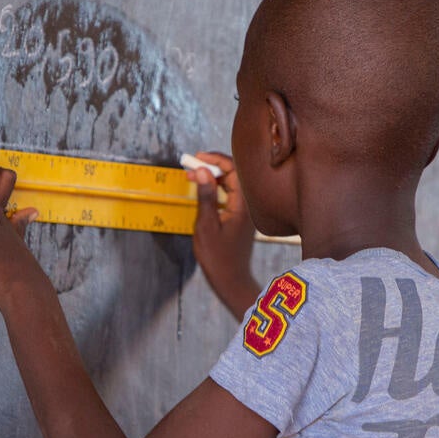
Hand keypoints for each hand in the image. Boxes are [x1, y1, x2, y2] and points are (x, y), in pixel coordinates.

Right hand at [190, 151, 259, 317]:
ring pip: (231, 184)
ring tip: (192, 177)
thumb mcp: (206, 225)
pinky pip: (230, 195)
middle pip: (233, 174)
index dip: (215, 159)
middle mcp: (248, 205)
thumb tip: (202, 170)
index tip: (197, 157)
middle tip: (190, 166)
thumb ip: (206, 196)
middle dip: (211, 166)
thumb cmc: (218, 257)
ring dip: (212, 177)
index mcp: (243, 205)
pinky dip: (216, 189)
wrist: (231, 280)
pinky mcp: (240, 217)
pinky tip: (203, 192)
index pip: (234, 170)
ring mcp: (245, 211)